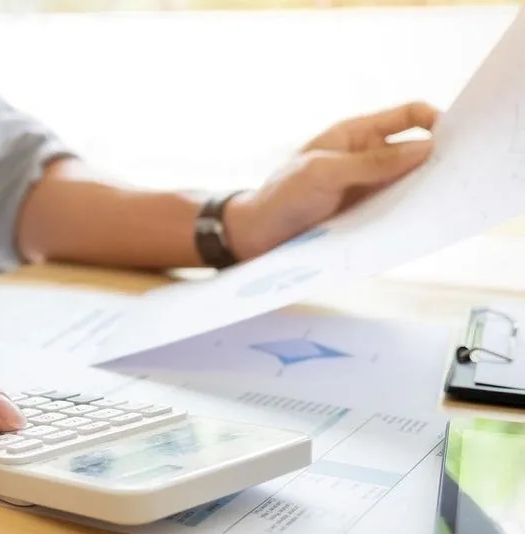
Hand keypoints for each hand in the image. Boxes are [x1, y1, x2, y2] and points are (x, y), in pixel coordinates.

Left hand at [224, 101, 439, 259]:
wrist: (255, 236)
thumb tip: (426, 149)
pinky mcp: (366, 214)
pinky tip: (419, 225)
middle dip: (438, 161)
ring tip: (442, 205)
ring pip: (410, 183)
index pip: (409, 115)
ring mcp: (368, 186)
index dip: (436, 121)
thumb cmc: (281, 196)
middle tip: (458, 179)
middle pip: (416, 151)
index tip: (457, 140)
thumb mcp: (323, 174)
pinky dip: (410, 215)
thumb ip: (372, 162)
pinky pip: (397, 210)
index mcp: (357, 134)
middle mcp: (367, 157)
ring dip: (425, 192)